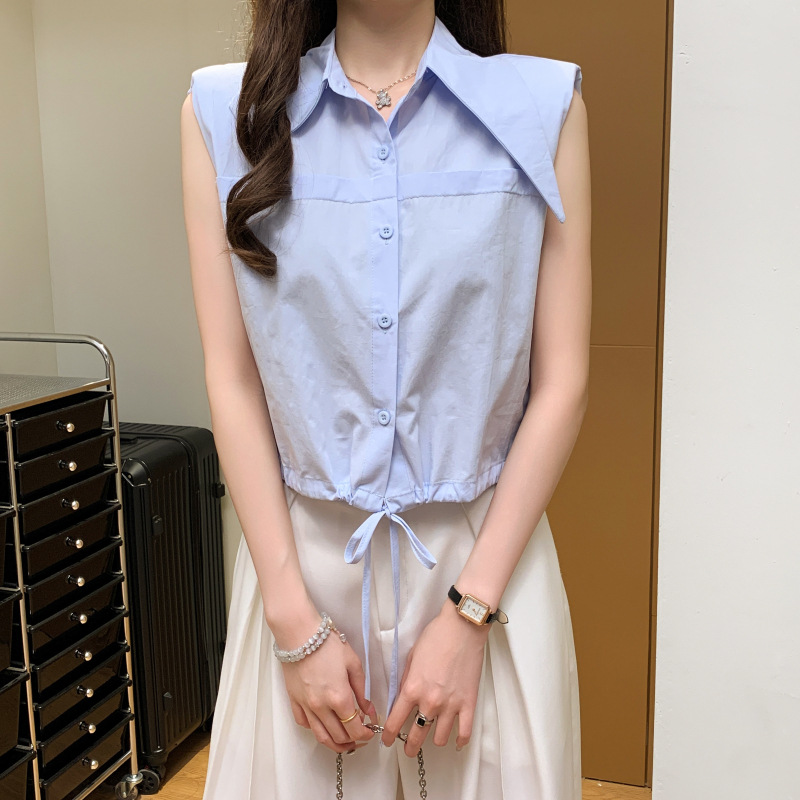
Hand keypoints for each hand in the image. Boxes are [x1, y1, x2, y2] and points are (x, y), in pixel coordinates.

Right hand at [273, 607, 377, 753]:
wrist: (300, 634)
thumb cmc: (327, 644)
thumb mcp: (353, 663)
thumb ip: (362, 690)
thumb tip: (368, 710)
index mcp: (339, 697)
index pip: (354, 728)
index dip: (365, 734)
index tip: (370, 731)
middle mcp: (321, 707)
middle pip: (339, 737)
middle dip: (353, 741)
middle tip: (361, 736)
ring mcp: (306, 706)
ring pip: (321, 737)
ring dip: (335, 744)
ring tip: (345, 741)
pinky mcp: (294, 701)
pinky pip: (305, 724)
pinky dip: (316, 729)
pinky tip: (324, 725)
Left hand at [380, 600, 489, 756]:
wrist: (462, 628)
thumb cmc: (436, 637)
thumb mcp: (411, 658)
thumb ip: (406, 681)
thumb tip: (403, 698)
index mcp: (412, 689)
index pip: (395, 722)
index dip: (389, 736)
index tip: (387, 740)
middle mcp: (430, 702)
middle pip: (416, 736)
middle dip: (410, 746)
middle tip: (409, 748)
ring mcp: (451, 705)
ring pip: (440, 739)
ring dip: (434, 739)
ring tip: (432, 736)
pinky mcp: (469, 704)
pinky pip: (464, 732)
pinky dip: (459, 740)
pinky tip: (455, 740)